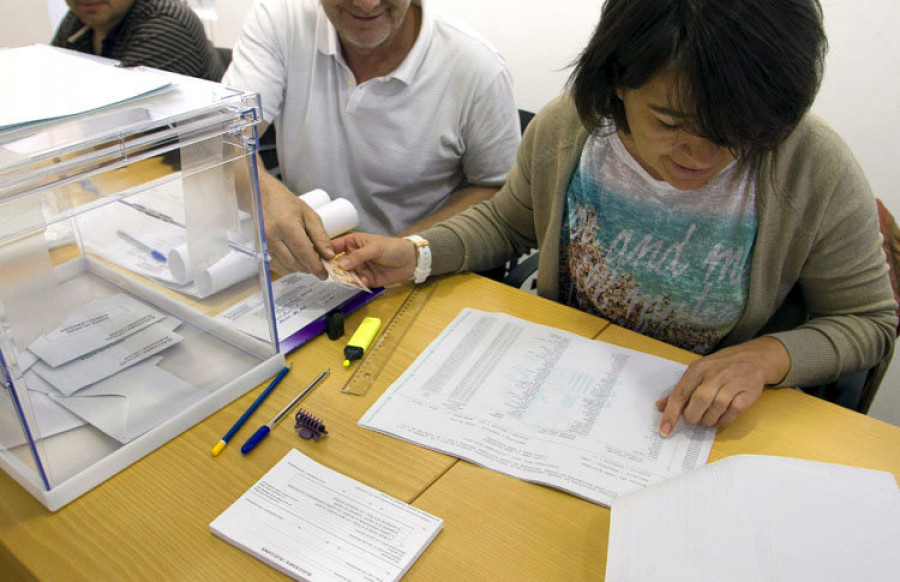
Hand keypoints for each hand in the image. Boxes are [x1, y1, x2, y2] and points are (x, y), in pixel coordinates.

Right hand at [260, 180, 333, 277]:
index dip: (315, 266)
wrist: (263, 198)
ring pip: (285, 267)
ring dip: (299, 269)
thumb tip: (329, 256)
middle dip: (309, 268)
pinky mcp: (260, 249)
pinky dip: (288, 268)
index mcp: (286, 225)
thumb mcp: (310, 215)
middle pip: (294, 263)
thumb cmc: (287, 205)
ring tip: (307, 261)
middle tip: (318, 266)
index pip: (303, 252)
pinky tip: (295, 259)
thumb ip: (320, 237)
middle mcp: (272, 236)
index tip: (324, 274)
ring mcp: (264, 244)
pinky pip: (276, 266)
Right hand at [331, 233, 417, 287]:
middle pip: (337, 264)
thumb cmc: (393, 248)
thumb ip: (358, 256)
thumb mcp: (375, 248)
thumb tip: (341, 264)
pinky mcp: (367, 279)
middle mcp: (353, 256)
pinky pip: (357, 283)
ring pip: (346, 275)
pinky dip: (359, 283)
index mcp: (352, 242)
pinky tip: (364, 281)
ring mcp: (359, 268)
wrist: (411, 260)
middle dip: (335, 269)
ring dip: (347, 278)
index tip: (320, 259)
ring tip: (352, 279)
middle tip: (336, 273)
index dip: (325, 252)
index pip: (334, 246)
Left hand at [656, 337, 789, 434]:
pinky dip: (724, 421)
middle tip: (692, 421)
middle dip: (692, 416)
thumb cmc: (720, 367)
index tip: (665, 430)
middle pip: (700, 400)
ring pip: (717, 407)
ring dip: (708, 420)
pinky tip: (719, 420)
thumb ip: (680, 390)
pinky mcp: (748, 392)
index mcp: (698, 369)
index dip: (671, 413)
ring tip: (705, 421)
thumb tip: (660, 406)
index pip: (680, 393)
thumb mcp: (698, 372)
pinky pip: (734, 411)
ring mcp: (733, 382)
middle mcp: (715, 374)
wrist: (754, 358)